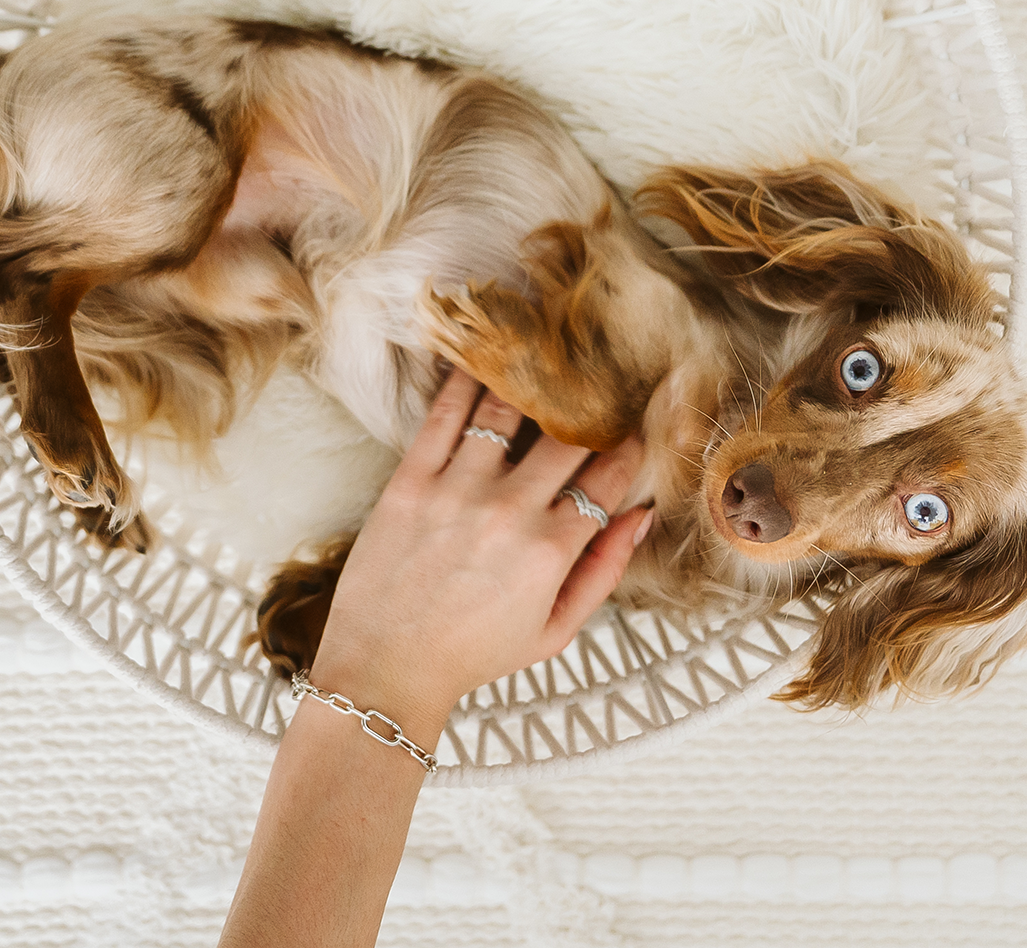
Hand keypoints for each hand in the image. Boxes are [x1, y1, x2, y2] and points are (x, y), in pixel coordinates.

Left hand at [308, 368, 651, 741]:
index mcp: (551, 550)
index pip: (608, 477)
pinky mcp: (411, 481)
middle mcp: (509, 512)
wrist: (386, 666)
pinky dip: (465, 382)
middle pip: (565, 437)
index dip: (628, 445)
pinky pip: (443, 416)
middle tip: (594, 385)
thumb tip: (640, 517)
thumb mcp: (555, 632)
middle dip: (588, 408)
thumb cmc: (472, 653)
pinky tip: (480, 359)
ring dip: (531, 383)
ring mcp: (457, 491)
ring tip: (542, 362)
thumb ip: (603, 573)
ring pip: (506, 413)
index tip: (634, 424)